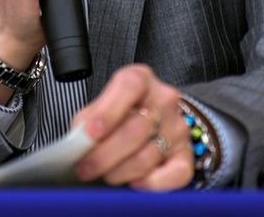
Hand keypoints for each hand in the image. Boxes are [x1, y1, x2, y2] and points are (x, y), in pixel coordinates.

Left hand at [71, 65, 193, 190]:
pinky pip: (174, 175)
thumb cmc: (119, 113)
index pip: (129, 87)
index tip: (88, 134)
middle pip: (135, 130)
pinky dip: (152, 184)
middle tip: (85, 168)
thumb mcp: (101, 105)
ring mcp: (177, 127)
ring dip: (120, 172)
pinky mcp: (185, 155)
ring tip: (104, 175)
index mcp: (140, 79)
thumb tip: (78, 143)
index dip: (107, 112)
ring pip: (147, 156)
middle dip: (104, 155)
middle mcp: (163, 99)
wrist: (152, 119)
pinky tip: (134, 184)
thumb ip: (89, 119)